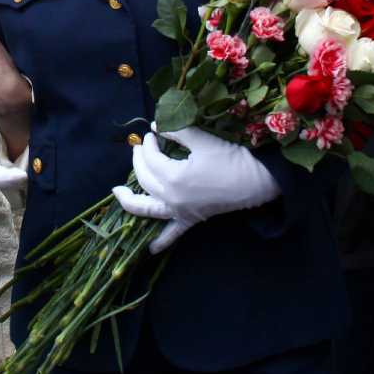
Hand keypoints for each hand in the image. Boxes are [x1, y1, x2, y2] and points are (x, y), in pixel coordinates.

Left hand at [114, 125, 282, 253]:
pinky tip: (150, 248)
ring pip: (147, 209)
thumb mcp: (202, 140)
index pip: (151, 159)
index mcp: (173, 177)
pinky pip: (172, 234)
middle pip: (145, 179)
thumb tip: (156, 125)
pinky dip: (160, 242)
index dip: (149, 144)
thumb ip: (176, 131)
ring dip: (130, 201)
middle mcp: (172, 198)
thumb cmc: (230, 158)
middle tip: (140, 148)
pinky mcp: (191, 220)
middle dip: (139, 161)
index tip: (152, 134)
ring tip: (118, 193)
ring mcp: (180, 212)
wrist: (256, 180)